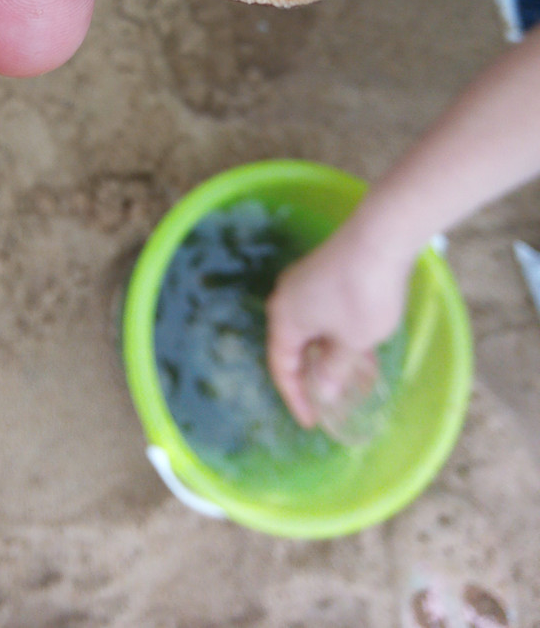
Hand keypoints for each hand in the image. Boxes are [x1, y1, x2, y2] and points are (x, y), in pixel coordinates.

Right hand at [266, 224, 412, 425]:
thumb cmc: (362, 295)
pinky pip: (323, 314)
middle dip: (312, 377)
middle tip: (330, 404)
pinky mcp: (325, 271)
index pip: (280, 366)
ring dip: (329, 356)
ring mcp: (306, 282)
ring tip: (354, 380)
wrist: (381, 237)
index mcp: (284, 318)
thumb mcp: (352, 342)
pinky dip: (337, 336)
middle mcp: (287, 298)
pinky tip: (362, 347)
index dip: (295, 398)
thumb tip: (322, 389)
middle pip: (293, 347)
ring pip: (312, 330)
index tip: (311, 424)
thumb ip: (334, 369)